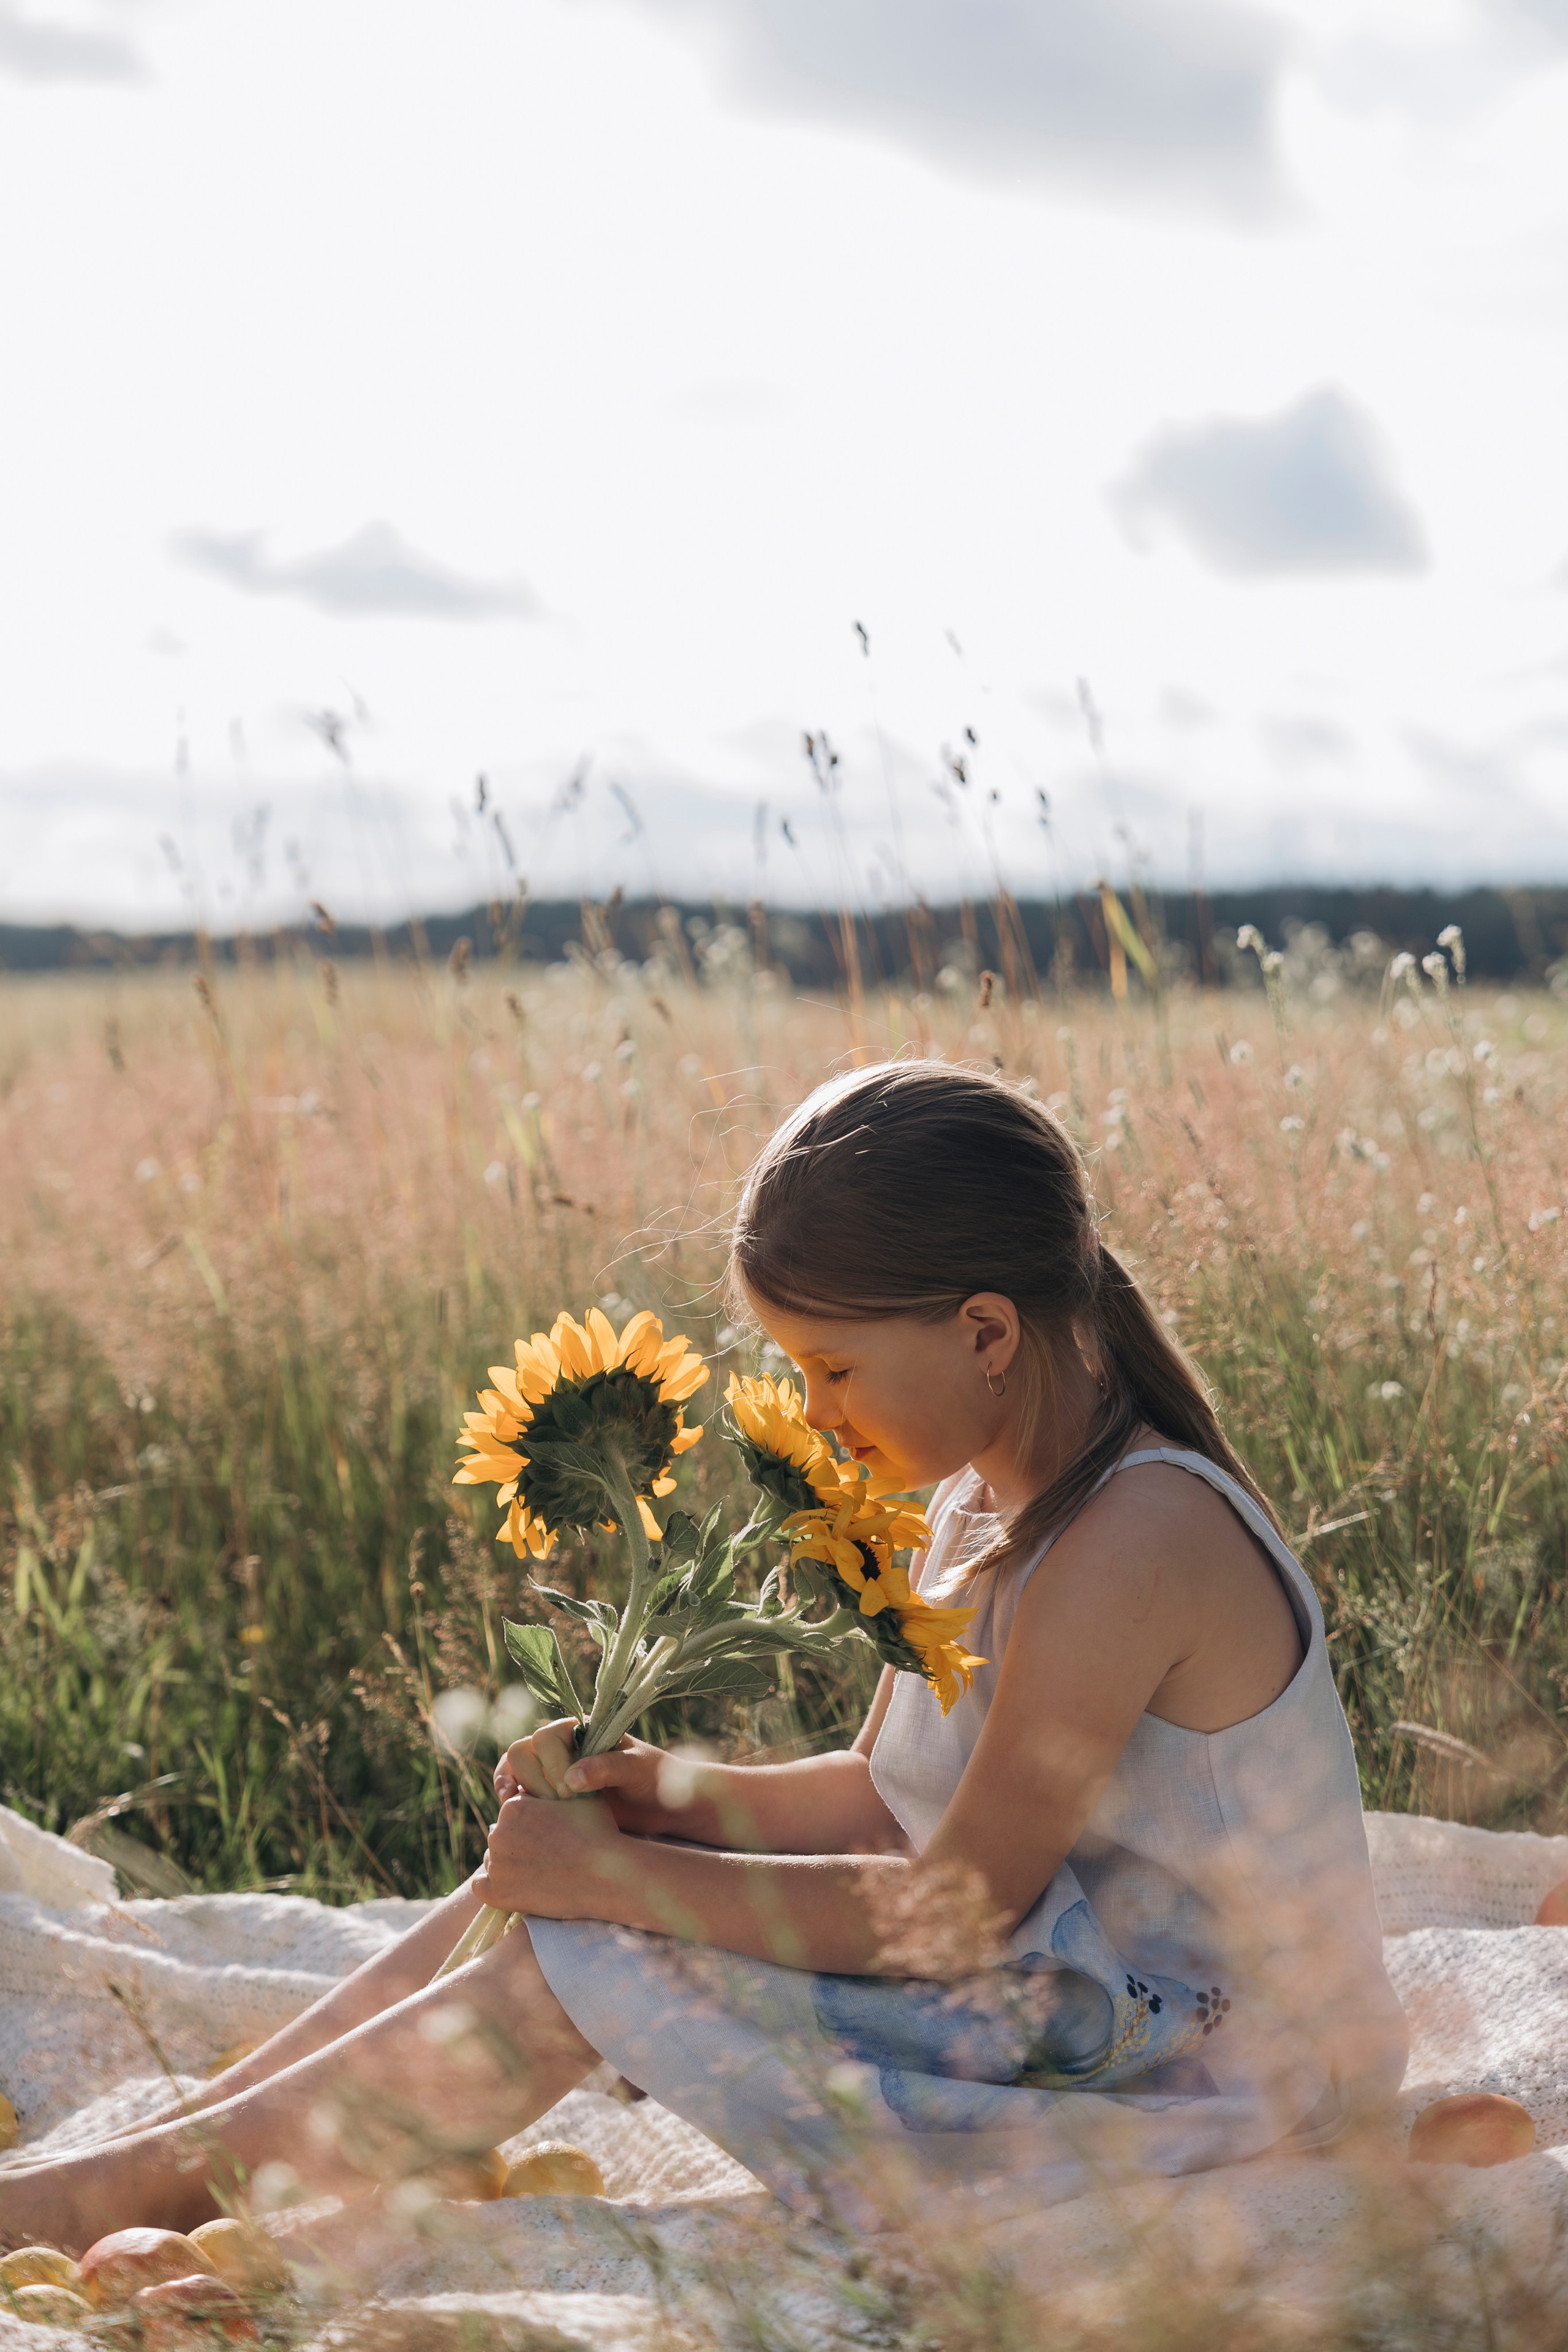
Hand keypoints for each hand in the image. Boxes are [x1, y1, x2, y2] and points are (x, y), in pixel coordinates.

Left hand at [472, 1789, 623, 1917]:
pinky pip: (481, 1887)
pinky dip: (494, 1887)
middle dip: (520, 1841)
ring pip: (494, 1860)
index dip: (533, 1821)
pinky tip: (516, 1885)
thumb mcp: (577, 1795)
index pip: (514, 1812)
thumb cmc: (597, 1832)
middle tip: (548, 1854)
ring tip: (541, 1870)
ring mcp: (497, 1866)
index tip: (550, 1833)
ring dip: (510, 1864)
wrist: (608, 1875)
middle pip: (503, 1835)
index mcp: (513, 1806)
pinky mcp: (498, 1895)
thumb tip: (550, 1779)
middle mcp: (498, 1833)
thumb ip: (555, 1784)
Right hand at [495, 1719, 709, 1837]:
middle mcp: (563, 1747)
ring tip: (537, 1813)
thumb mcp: (637, 1769)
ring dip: (522, 1791)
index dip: (552, 1765)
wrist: (664, 1808)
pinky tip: (514, 1812)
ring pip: (516, 1771)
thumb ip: (607, 1769)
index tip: (571, 1792)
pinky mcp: (549, 1796)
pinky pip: (519, 1790)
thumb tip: (571, 1779)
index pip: (545, 1737)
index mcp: (581, 1730)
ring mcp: (553, 1771)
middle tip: (560, 1805)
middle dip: (536, 1780)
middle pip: (522, 1752)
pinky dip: (513, 1798)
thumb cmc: (655, 1780)